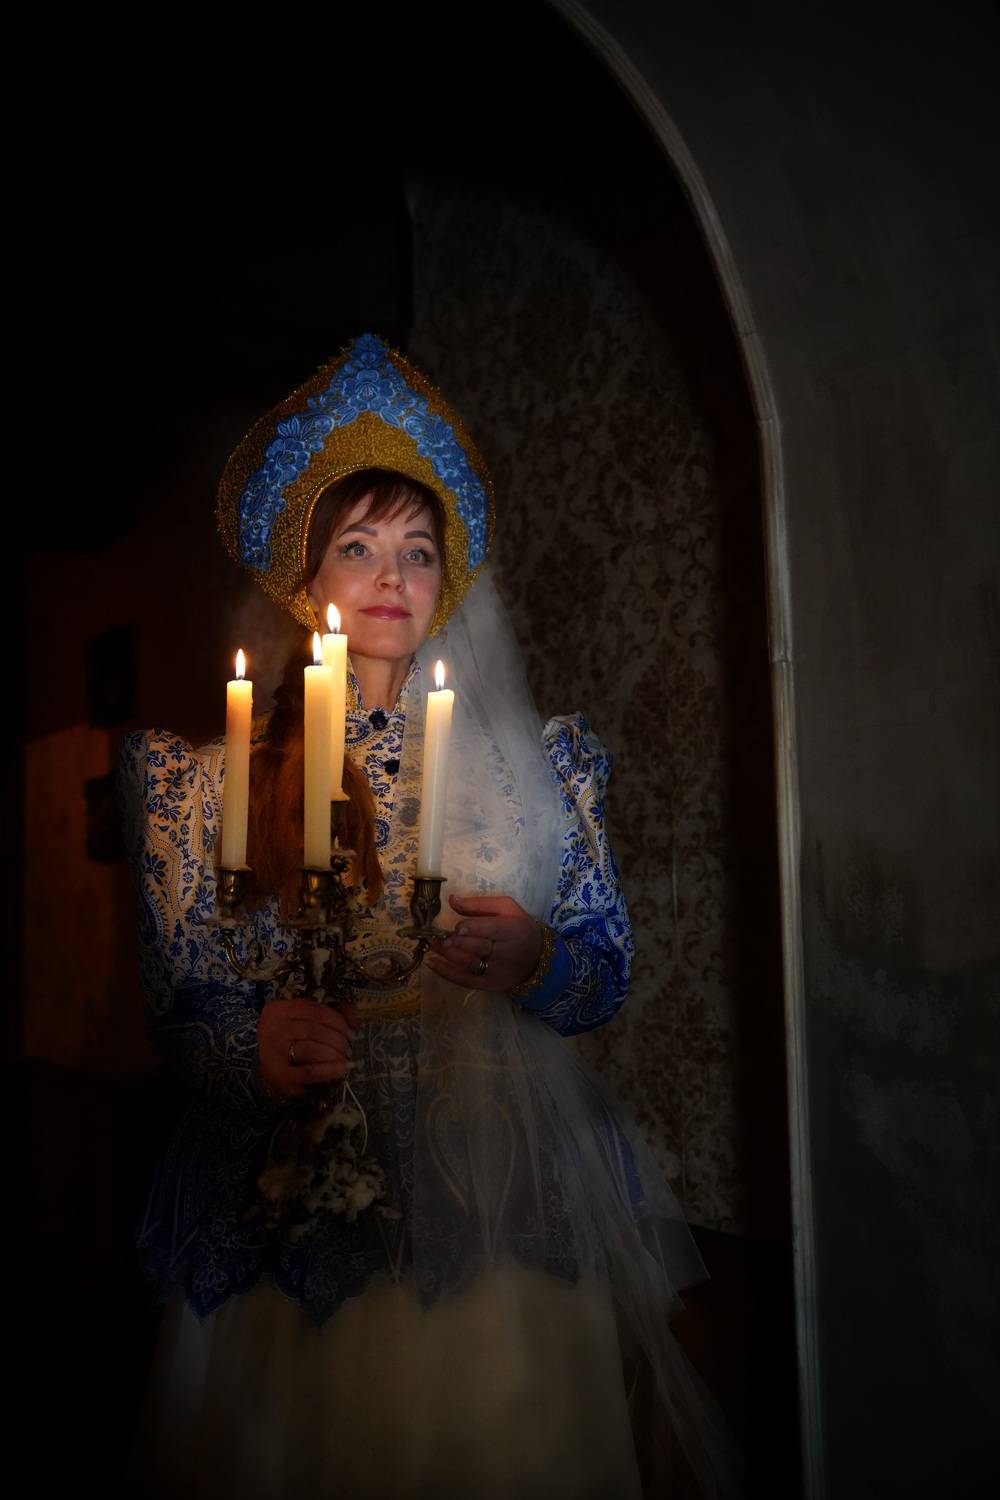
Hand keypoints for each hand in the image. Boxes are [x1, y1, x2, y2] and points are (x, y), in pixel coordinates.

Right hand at [257, 997, 359, 1104]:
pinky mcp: (280, 1076)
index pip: (315, 1010)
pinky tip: (342, 1070)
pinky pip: (309, 1071)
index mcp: (279, 1010)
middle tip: (349, 1047)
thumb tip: (354, 1017)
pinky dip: (329, 1070)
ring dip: (335, 1054)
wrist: (273, 1073)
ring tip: (345, 1058)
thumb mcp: (309, 1023)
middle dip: (338, 1039)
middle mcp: (272, 1029)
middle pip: (315, 1030)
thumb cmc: (294, 1043)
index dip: (338, 1021)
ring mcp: (273, 1053)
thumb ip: (332, 1013)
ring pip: (312, 1049)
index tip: (350, 1030)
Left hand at [424, 894, 541, 991]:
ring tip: (433, 944)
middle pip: (478, 947)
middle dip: (456, 942)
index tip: (457, 927)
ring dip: (447, 955)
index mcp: (512, 930)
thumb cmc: (519, 926)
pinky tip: (432, 963)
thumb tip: (452, 899)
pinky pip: (466, 981)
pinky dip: (446, 973)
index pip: (491, 929)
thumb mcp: (506, 907)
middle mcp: (506, 953)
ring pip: (469, 964)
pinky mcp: (490, 985)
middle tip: (437, 936)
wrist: (537, 957)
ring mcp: (498, 972)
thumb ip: (479, 903)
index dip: (473, 928)